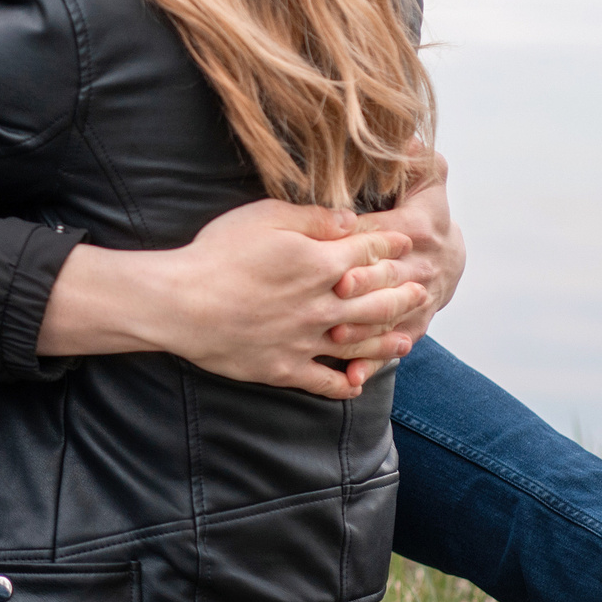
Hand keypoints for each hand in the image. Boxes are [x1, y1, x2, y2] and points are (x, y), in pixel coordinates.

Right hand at [36, 201, 428, 399]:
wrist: (179, 304)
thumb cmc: (217, 254)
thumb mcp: (264, 217)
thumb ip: (312, 218)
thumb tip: (350, 219)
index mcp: (320, 263)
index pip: (370, 252)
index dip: (391, 244)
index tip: (405, 241)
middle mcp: (323, 305)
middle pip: (377, 300)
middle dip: (403, 293)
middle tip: (422, 290)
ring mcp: (307, 341)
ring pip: (362, 344)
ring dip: (389, 341)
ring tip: (407, 340)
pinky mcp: (286, 369)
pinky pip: (327, 382)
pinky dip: (347, 384)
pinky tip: (358, 384)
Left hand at [331, 147, 463, 349]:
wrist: (448, 255)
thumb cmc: (424, 208)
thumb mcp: (426, 178)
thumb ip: (416, 158)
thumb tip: (408, 136)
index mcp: (417, 229)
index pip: (386, 234)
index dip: (363, 243)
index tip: (340, 252)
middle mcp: (418, 269)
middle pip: (388, 279)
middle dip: (364, 289)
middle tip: (335, 295)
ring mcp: (415, 302)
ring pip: (389, 318)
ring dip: (364, 329)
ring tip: (335, 337)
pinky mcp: (410, 328)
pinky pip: (391, 347)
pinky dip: (371, 364)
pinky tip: (350, 379)